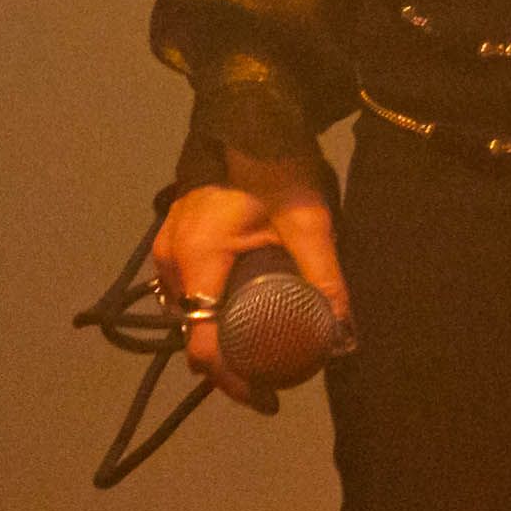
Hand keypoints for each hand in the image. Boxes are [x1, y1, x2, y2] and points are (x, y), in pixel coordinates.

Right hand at [150, 146, 348, 413]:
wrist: (249, 114)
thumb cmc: (277, 163)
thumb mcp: (309, 221)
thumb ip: (325, 277)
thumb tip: (344, 336)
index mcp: (196, 260)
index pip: (202, 345)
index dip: (235, 379)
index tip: (268, 396)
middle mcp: (170, 263)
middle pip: (195, 336)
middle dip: (233, 365)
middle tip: (277, 378)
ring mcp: (166, 253)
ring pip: (191, 317)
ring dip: (224, 339)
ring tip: (269, 353)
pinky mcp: (175, 245)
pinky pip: (192, 294)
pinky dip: (217, 313)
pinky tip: (250, 316)